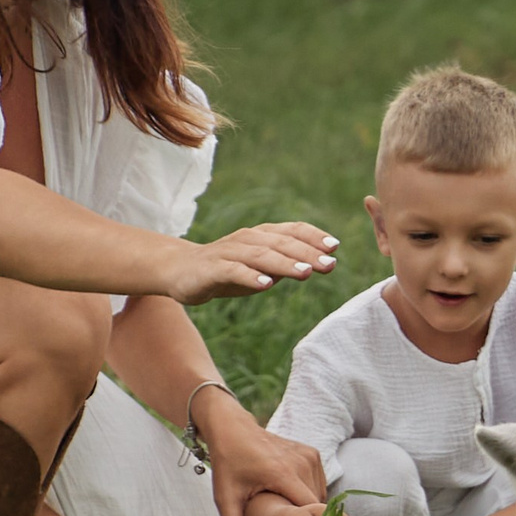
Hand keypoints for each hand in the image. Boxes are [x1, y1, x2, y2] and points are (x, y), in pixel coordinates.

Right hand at [164, 223, 340, 305]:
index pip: (292, 231)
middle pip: (281, 243)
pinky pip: (232, 270)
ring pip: (260, 255)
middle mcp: (247, 239)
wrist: (180, 271)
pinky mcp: (211, 268)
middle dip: (307, 253)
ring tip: (306, 273)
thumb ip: (286, 264)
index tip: (335, 247)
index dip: (313, 236)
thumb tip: (317, 264)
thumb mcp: (260, 267)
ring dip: (284, 263)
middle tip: (330, 264)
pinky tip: (266, 284)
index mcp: (262, 235)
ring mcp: (228, 252)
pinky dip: (250, 276)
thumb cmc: (228, 269)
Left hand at [199, 398, 325, 515]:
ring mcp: (310, 455)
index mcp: (283, 474)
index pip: (311, 510)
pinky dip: (310, 493)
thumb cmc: (228, 465)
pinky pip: (318, 482)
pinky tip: (292, 500)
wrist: (233, 429)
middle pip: (317, 504)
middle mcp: (302, 463)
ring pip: (320, 494)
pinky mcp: (312, 452)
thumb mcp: (226, 498)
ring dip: (309, 508)